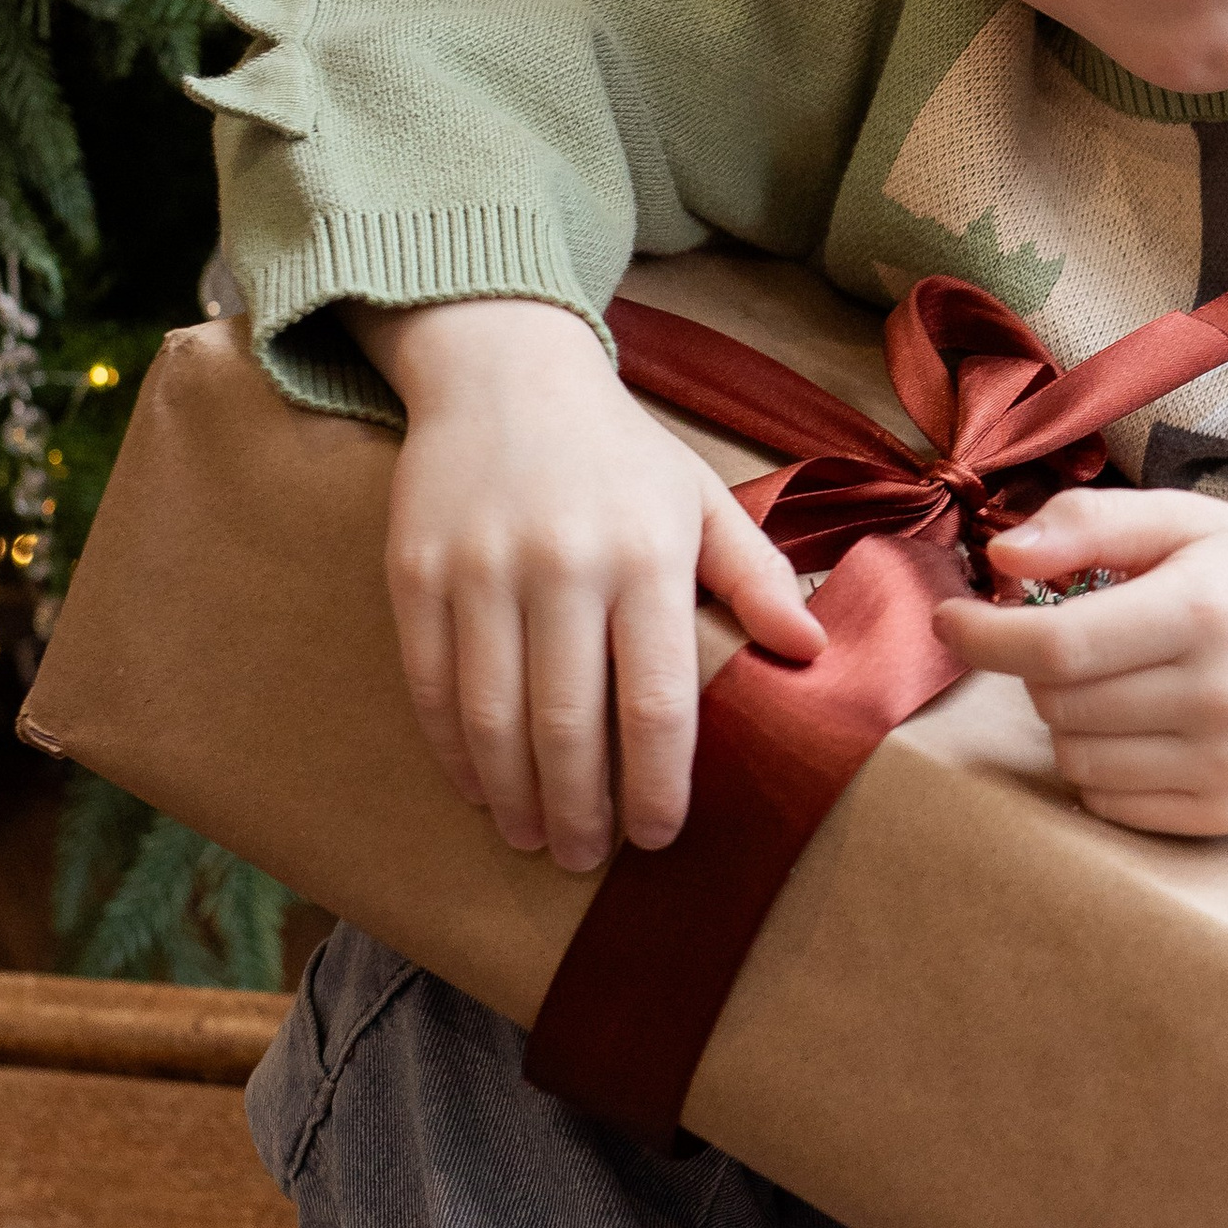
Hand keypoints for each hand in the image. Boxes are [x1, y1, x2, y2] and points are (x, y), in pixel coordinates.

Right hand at [357, 297, 821, 872]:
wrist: (503, 369)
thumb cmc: (618, 452)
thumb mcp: (700, 498)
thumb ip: (755, 577)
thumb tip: (812, 653)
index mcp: (646, 555)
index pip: (655, 701)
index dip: (656, 784)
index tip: (658, 836)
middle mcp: (562, 565)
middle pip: (568, 725)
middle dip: (581, 809)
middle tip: (589, 858)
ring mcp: (480, 569)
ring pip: (493, 717)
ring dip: (514, 796)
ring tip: (534, 838)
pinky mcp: (415, 570)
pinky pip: (430, 683)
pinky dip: (454, 750)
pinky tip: (477, 786)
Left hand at [936, 488, 1227, 838]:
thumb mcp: (1182, 521)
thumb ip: (1088, 525)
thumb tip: (1000, 558)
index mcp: (1205, 612)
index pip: (1058, 646)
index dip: (985, 638)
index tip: (950, 620)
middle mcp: (1219, 697)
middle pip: (1058, 702)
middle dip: (1044, 667)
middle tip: (1088, 637)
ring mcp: (1225, 766)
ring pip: (1073, 757)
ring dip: (1070, 718)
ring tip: (1122, 681)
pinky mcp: (1225, 814)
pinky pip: (1107, 802)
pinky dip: (1101, 765)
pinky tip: (1143, 727)